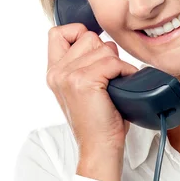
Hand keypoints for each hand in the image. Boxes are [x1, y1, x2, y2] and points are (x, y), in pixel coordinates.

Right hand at [46, 23, 138, 180]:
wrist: (99, 148)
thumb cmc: (98, 120)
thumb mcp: (82, 87)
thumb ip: (82, 63)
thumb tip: (101, 40)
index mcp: (54, 71)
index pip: (59, 32)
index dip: (80, 34)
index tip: (94, 54)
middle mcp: (56, 72)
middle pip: (88, 36)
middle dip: (105, 52)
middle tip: (107, 78)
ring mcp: (68, 76)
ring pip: (103, 48)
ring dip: (117, 64)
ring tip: (114, 85)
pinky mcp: (83, 82)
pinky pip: (113, 61)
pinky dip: (125, 72)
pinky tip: (122, 87)